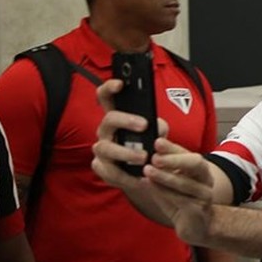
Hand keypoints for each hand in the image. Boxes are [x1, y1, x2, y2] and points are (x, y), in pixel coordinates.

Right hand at [91, 79, 171, 195]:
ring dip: (125, 152)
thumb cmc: (149, 147)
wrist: (144, 174)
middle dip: (125, 120)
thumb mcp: (157, 134)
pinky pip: (108, 171)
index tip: (121, 84)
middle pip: (108, 119)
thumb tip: (158, 128)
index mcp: (117, 118)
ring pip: (105, 147)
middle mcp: (106, 131)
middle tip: (144, 125)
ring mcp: (102, 149)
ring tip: (144, 157)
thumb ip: (159, 127)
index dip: (109, 88)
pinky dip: (124, 175)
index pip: (106, 97)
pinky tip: (139, 177)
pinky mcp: (102, 168)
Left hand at [142, 138, 216, 245]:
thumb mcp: (171, 183)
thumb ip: (161, 171)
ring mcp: (204, 194)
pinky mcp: (197, 210)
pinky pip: (180, 199)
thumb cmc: (181, 201)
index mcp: (199, 169)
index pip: (187, 153)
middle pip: (196, 163)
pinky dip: (163, 191)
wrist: (197, 227)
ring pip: (186, 183)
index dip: (172, 147)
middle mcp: (205, 179)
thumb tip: (140, 158)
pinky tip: (150, 185)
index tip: (156, 142)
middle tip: (154, 157)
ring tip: (147, 170)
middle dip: (174, 159)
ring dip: (165, 176)